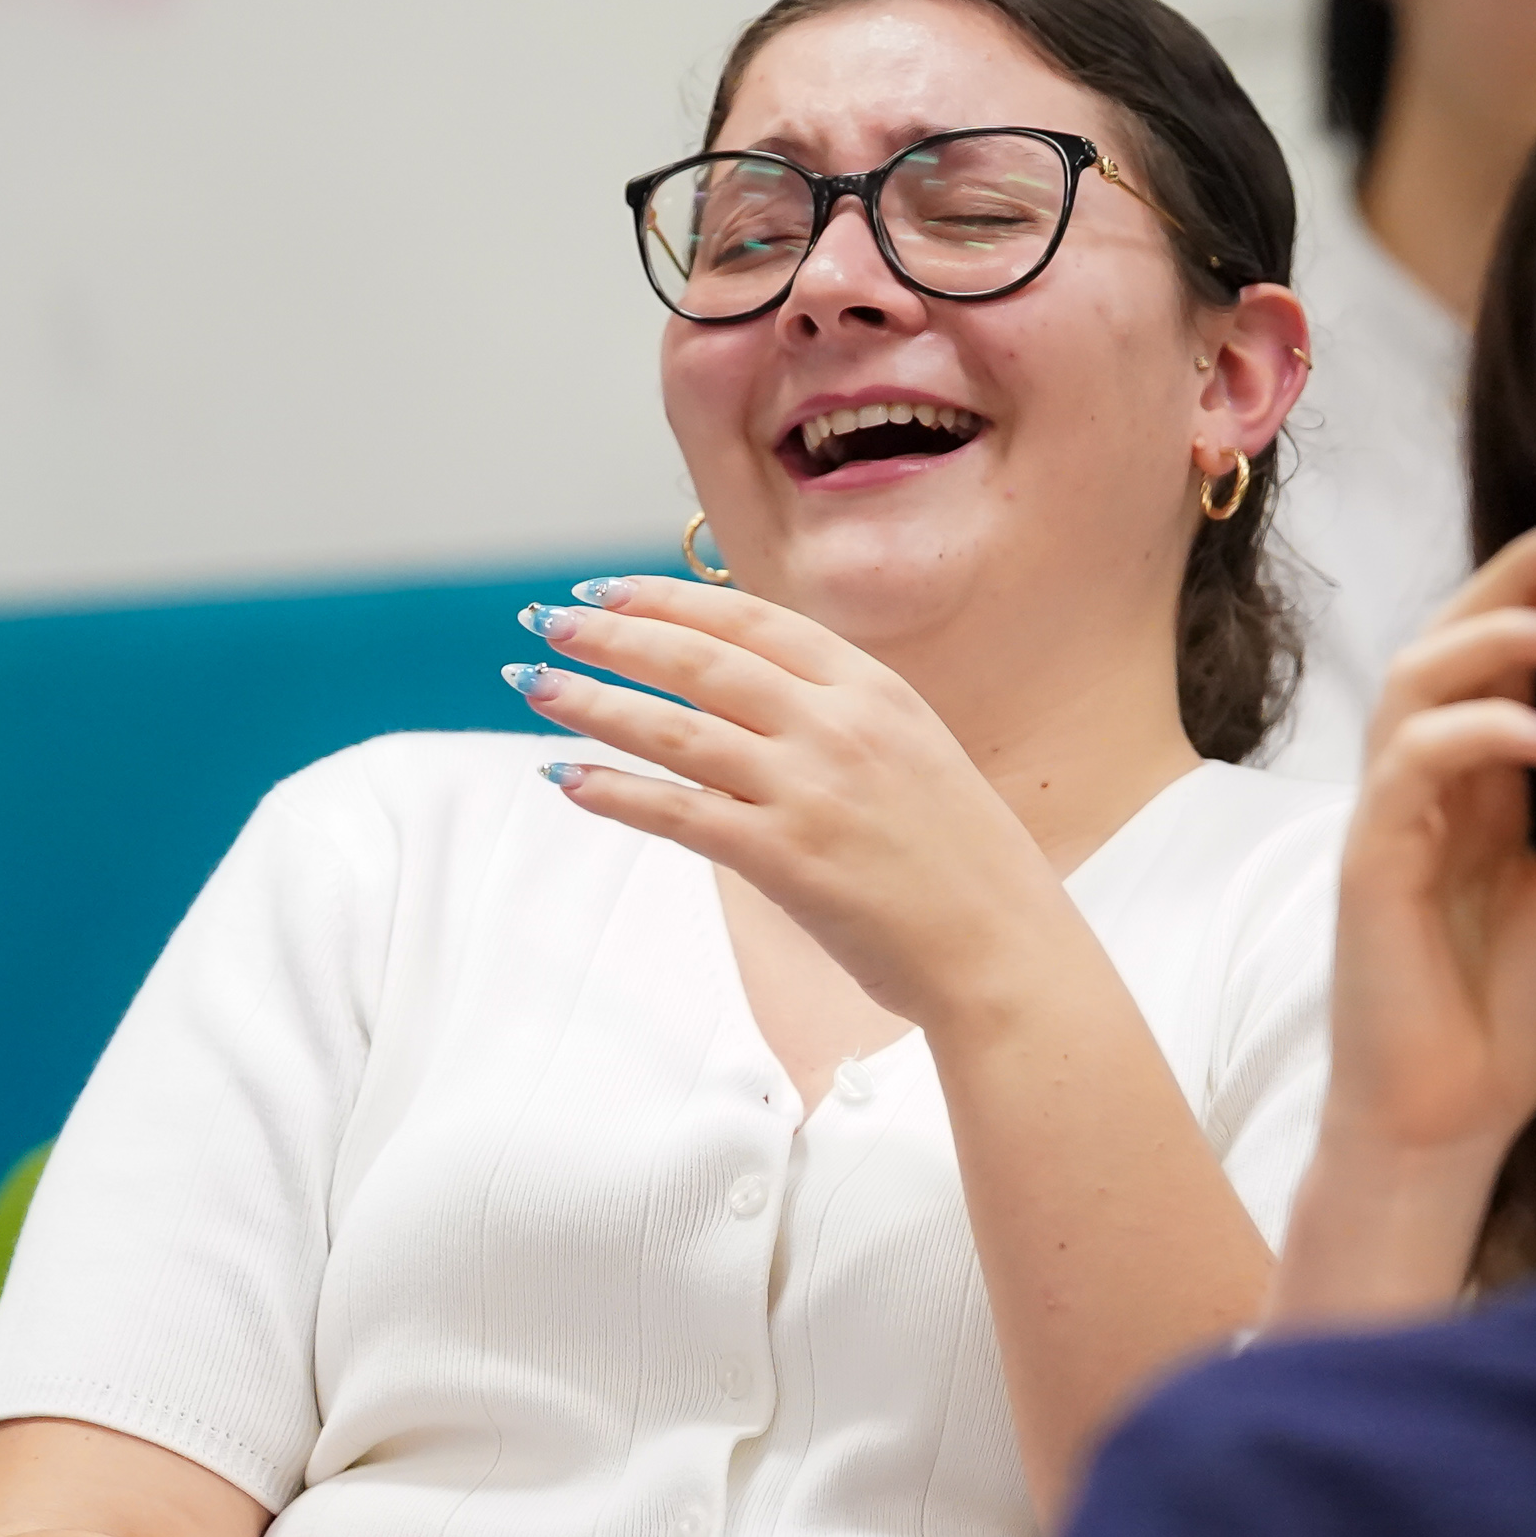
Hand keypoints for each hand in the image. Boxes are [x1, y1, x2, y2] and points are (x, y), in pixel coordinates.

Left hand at [510, 576, 1073, 1032]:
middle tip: (544, 620)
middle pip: (700, 659)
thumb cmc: (960, 862)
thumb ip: (836, 716)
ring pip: (675, 728)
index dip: (668, 598)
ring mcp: (809, 789)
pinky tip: (563, 778)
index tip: (606, 588)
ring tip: (530, 682)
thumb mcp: (913, 752)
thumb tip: (742, 693)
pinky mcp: (785, 858)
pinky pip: (676, 813)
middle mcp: (838, 724)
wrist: (1005, 949)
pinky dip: (613, 792)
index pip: (751, 618)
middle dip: (611, 634)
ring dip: (592, 700)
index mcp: (873, 688)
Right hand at [1272, 520, 1535, 1326]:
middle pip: (1451, 637)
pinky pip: (1412, 765)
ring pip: (1419, 682)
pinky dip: (1479, 735)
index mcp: (1479, 786)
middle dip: (1520, 579)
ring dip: (1496, 640)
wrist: (1446, 1123)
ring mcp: (1393, 816)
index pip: (1504, 655)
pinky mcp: (1373, 860)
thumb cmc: (1511, 1026)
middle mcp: (1429, 783)